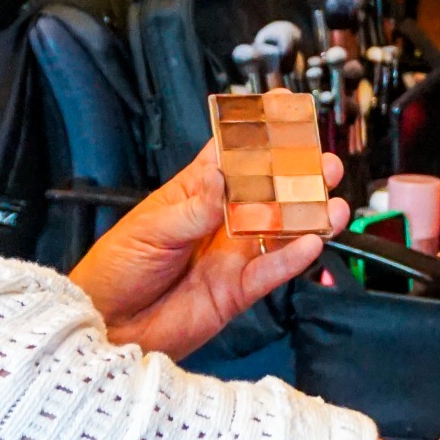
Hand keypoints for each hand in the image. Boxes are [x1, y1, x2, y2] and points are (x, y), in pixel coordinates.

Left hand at [69, 142, 344, 359]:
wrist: (107, 326)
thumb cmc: (115, 270)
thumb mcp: (149, 229)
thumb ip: (192, 208)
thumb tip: (220, 178)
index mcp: (193, 194)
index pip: (231, 157)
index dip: (258, 135)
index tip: (284, 113)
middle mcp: (218, 221)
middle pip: (267, 193)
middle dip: (297, 178)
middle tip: (322, 165)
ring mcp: (231, 255)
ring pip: (279, 231)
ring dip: (307, 217)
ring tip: (332, 205)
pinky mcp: (236, 290)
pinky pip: (271, 271)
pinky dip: (293, 259)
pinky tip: (311, 243)